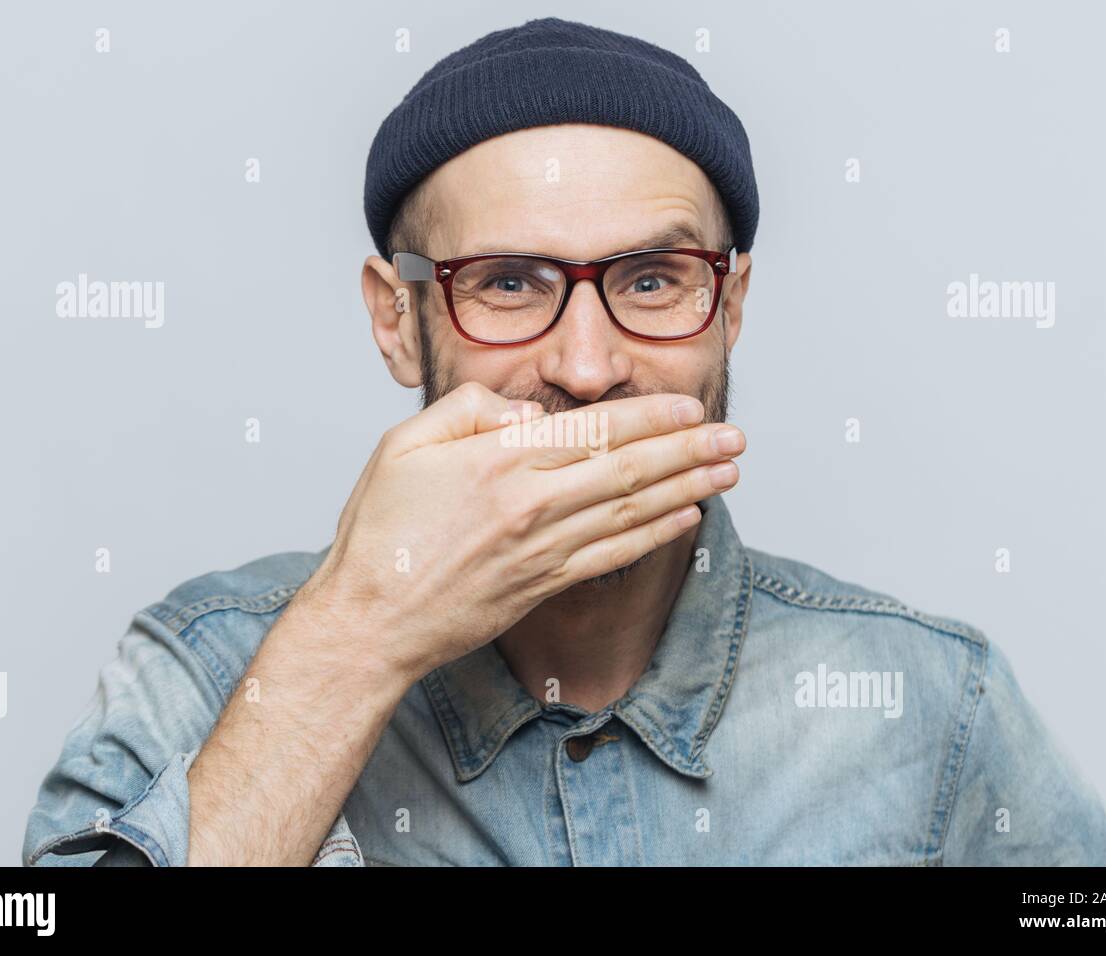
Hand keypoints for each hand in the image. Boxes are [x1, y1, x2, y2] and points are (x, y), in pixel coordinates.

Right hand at [293, 381, 744, 680]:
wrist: (370, 622)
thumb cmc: (380, 531)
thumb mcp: (401, 444)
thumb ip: (465, 410)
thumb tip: (525, 409)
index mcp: (500, 460)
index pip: (595, 429)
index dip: (652, 416)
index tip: (690, 406)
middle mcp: (533, 503)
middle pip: (630, 468)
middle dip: (690, 450)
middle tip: (734, 437)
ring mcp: (543, 549)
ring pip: (633, 510)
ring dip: (688, 488)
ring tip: (729, 471)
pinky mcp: (544, 585)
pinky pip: (616, 555)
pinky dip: (656, 534)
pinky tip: (687, 519)